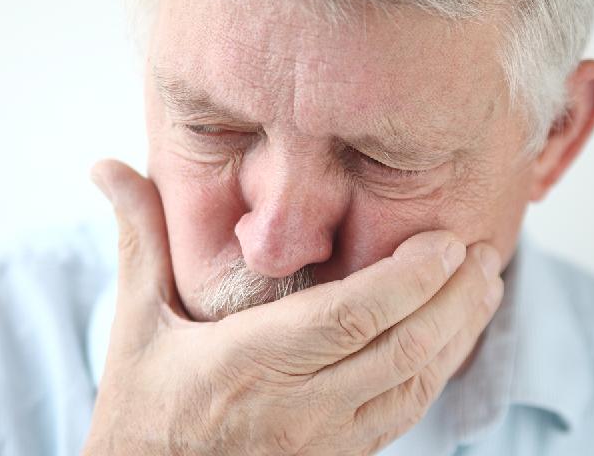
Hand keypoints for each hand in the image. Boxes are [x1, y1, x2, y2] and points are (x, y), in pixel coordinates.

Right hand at [83, 160, 503, 455]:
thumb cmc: (143, 408)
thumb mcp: (136, 322)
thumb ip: (139, 240)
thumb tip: (106, 166)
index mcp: (248, 363)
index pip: (350, 319)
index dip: (409, 280)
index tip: (449, 244)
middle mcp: (297, 408)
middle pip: (401, 350)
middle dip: (454, 300)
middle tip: (485, 254)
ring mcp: (325, 442)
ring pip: (414, 386)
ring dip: (459, 334)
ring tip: (487, 287)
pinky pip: (404, 414)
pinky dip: (438, 372)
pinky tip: (453, 338)